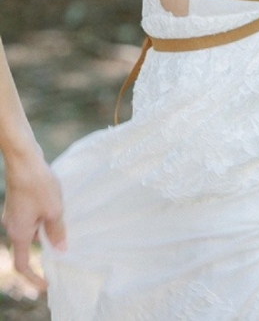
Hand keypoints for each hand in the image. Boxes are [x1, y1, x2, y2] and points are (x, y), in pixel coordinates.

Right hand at [2, 148, 65, 289]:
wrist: (24, 158)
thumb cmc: (38, 184)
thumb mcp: (54, 210)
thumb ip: (57, 232)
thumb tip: (60, 250)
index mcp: (19, 233)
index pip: (22, 264)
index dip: (33, 277)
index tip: (46, 283)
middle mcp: (11, 225)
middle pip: (28, 244)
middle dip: (46, 245)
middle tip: (64, 243)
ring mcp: (12, 212)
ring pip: (31, 227)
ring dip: (46, 226)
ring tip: (63, 217)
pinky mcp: (17, 200)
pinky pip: (30, 215)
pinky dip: (42, 215)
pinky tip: (56, 204)